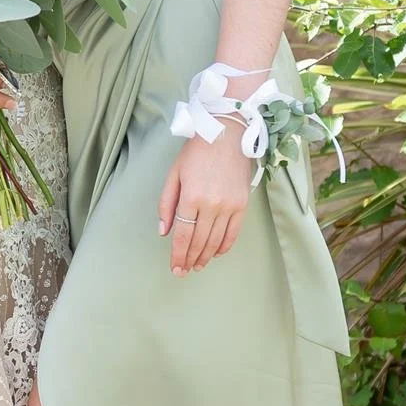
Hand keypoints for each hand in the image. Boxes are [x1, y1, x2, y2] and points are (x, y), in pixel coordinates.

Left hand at [158, 131, 250, 274]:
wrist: (228, 134)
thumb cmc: (197, 151)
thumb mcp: (174, 174)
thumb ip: (166, 204)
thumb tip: (164, 231)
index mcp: (191, 197)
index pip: (183, 235)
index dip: (178, 255)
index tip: (175, 268)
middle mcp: (211, 205)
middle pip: (198, 241)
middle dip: (189, 260)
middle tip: (183, 272)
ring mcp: (229, 206)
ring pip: (215, 241)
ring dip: (205, 256)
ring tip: (198, 266)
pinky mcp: (242, 205)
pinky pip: (233, 233)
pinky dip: (223, 246)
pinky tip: (215, 254)